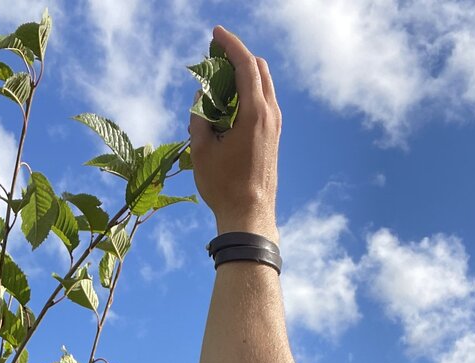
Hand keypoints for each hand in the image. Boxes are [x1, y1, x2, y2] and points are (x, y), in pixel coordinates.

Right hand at [190, 26, 280, 241]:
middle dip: (238, 56)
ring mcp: (275, 126)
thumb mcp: (201, 151)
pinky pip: (263, 102)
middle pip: (259, 69)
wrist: (249, 215)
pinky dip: (248, 93)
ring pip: (264, 86)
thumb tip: (201, 99)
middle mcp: (270, 114)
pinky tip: (231, 103)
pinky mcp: (273, 137)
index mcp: (255, 113)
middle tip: (216, 55)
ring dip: (244, 75)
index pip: (246, 65)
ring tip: (221, 79)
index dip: (231, 45)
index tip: (216, 34)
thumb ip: (199, 118)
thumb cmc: (223, 186)